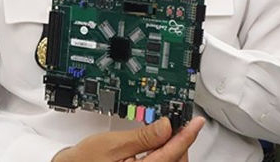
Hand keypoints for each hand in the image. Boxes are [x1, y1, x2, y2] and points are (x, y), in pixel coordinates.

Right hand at [52, 116, 205, 161]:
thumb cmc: (84, 161)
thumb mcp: (112, 145)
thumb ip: (142, 137)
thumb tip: (166, 125)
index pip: (172, 152)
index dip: (187, 134)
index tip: (196, 121)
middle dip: (179, 143)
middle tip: (173, 123)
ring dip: (172, 150)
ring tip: (162, 133)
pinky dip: (164, 157)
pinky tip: (157, 147)